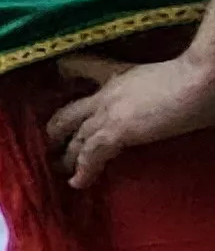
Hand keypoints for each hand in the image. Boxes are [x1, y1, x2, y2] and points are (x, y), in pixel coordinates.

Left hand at [47, 48, 214, 189]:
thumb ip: (153, 88)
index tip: (58, 75)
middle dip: (56, 130)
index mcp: (119, 74)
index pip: (84, 66)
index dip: (68, 70)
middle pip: (69, 112)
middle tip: (50, 144)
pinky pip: (91, 155)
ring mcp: (108, 113)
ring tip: (61, 169)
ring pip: (77, 138)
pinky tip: (78, 183)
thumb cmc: (193, 78)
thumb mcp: (165, 75)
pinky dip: (84, 171)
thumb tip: (166, 99)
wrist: (200, 80)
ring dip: (68, 156)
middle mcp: (106, 93)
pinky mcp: (116, 132)